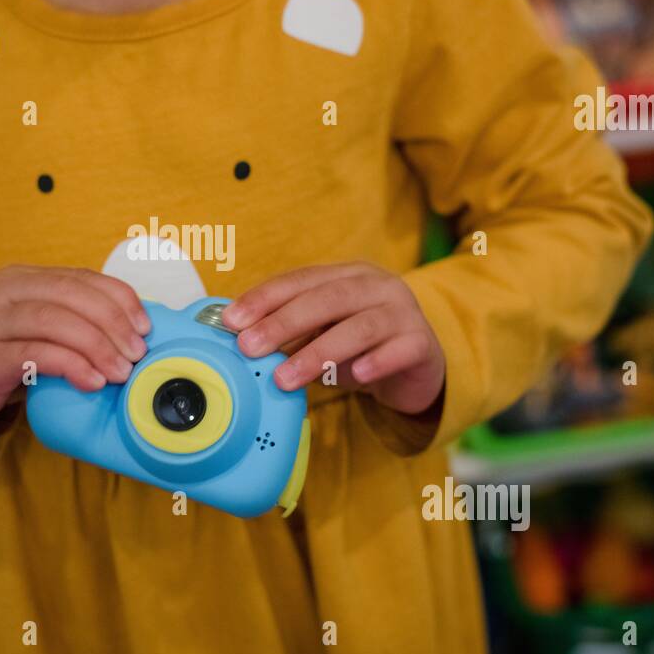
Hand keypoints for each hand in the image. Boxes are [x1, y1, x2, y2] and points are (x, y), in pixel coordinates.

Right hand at [0, 265, 150, 432]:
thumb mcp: (32, 330)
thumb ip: (68, 322)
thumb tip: (130, 335)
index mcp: (22, 278)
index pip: (81, 277)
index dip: (120, 299)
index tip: (144, 327)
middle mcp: (5, 291)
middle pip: (72, 295)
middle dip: (113, 323)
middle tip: (137, 353)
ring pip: (57, 321)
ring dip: (98, 346)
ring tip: (120, 371)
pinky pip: (36, 353)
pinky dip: (71, 365)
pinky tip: (91, 381)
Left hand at [222, 262, 445, 415]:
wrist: (419, 367)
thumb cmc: (361, 349)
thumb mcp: (323, 334)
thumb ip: (290, 333)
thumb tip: (239, 340)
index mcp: (347, 275)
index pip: (300, 280)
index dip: (264, 298)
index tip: (231, 320)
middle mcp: (376, 286)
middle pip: (328, 298)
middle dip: (283, 322)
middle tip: (250, 347)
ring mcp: (404, 312)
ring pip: (360, 327)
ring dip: (318, 353)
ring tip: (284, 378)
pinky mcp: (422, 343)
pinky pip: (400, 350)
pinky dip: (376, 362)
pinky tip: (355, 377)